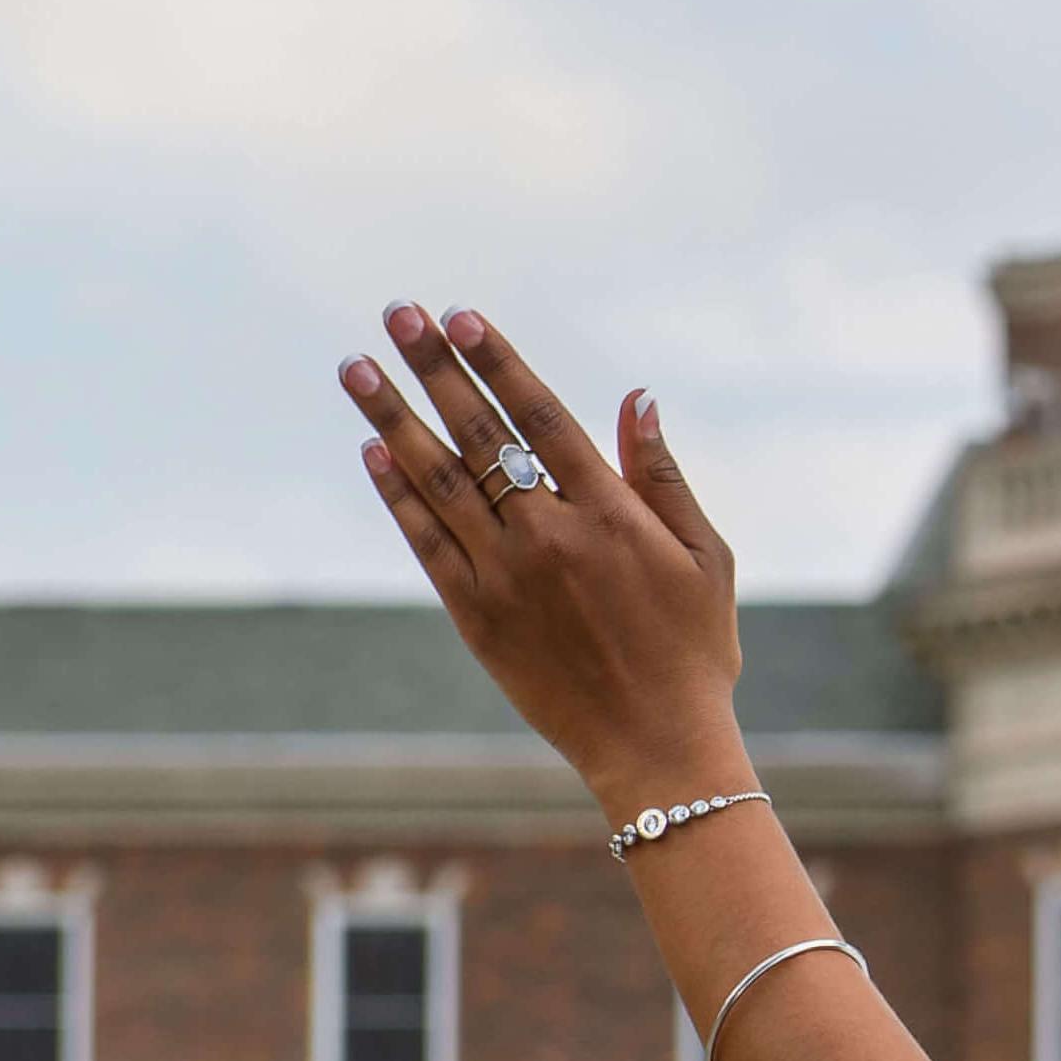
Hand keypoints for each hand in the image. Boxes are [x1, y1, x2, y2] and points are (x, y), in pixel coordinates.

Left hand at [337, 305, 747, 810]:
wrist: (656, 747)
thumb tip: (636, 398)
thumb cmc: (693, 651)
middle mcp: (550, 536)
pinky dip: (397, 495)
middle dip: (434, 369)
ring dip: (391, 418)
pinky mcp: (477, 617)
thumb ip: (663, 476)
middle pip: (478, 434)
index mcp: (611, 515)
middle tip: (397, 313)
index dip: (497, 364)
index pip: (540, 418)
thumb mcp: (704, 559)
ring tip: (355, 367)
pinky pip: (425, 542)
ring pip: (437, 480)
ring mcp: (506, 577)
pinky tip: (373, 452)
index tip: (461, 317)